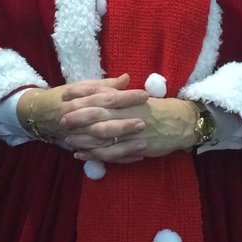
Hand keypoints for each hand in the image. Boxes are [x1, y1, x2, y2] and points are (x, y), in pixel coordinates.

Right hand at [18, 75, 147, 156]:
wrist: (40, 114)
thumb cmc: (65, 98)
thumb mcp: (82, 87)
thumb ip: (106, 85)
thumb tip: (127, 78)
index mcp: (82, 101)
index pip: (107, 98)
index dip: (127, 97)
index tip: (145, 95)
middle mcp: (80, 120)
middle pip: (104, 123)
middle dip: (124, 125)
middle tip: (144, 122)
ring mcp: (80, 137)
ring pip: (103, 144)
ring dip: (124, 146)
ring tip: (144, 145)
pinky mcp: (82, 148)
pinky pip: (102, 156)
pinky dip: (119, 158)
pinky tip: (137, 158)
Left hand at [62, 81, 197, 163]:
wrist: (181, 123)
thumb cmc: (160, 109)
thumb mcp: (139, 98)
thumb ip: (122, 93)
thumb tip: (109, 86)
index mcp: (126, 99)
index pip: (99, 93)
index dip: (81, 93)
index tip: (65, 94)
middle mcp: (125, 113)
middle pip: (95, 113)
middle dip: (76, 116)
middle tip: (60, 118)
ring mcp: (128, 131)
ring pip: (99, 134)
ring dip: (81, 136)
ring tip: (66, 138)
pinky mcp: (131, 147)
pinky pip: (108, 152)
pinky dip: (92, 154)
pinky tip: (80, 155)